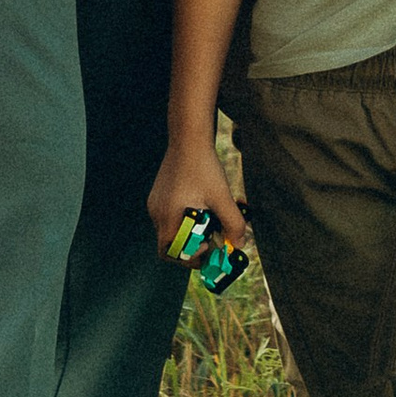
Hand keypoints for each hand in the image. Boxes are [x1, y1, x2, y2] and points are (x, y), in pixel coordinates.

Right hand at [148, 139, 248, 257]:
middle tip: (213, 238)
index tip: (210, 248)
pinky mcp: (159, 195)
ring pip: (173, 229)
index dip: (191, 258)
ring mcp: (156, 203)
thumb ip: (232, 224)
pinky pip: (171, 216)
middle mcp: (156, 213)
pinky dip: (187, 218)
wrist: (189, 138)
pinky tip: (204, 204)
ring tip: (211, 217)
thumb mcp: (222, 198)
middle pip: (172, 243)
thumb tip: (239, 245)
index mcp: (167, 218)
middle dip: (194, 244)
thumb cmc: (204, 167)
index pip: (171, 253)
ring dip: (192, 230)